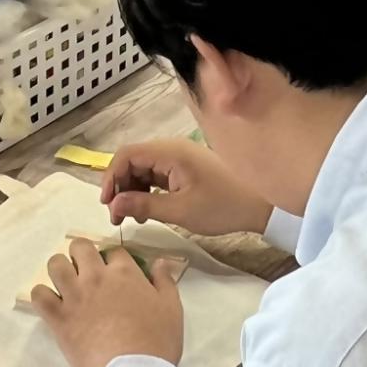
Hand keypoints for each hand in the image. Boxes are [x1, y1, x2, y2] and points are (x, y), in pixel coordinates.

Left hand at [31, 237, 185, 366]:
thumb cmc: (157, 342)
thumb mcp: (172, 309)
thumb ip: (165, 281)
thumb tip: (159, 262)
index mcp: (124, 273)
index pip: (114, 251)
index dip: (115, 259)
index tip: (115, 271)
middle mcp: (96, 278)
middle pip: (80, 247)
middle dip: (82, 253)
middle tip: (87, 269)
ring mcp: (74, 297)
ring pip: (55, 265)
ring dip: (60, 268)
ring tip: (66, 282)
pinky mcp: (59, 318)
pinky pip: (39, 295)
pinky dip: (43, 295)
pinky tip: (52, 303)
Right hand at [102, 137, 273, 236]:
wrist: (260, 205)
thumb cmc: (222, 206)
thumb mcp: (179, 211)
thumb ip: (143, 206)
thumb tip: (113, 205)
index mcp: (170, 152)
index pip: (127, 155)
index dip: (110, 177)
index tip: (106, 204)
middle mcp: (173, 148)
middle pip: (133, 160)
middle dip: (120, 187)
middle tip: (117, 217)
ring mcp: (180, 157)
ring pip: (144, 169)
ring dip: (132, 191)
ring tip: (131, 218)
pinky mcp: (186, 167)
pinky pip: (157, 174)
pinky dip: (147, 190)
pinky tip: (148, 211)